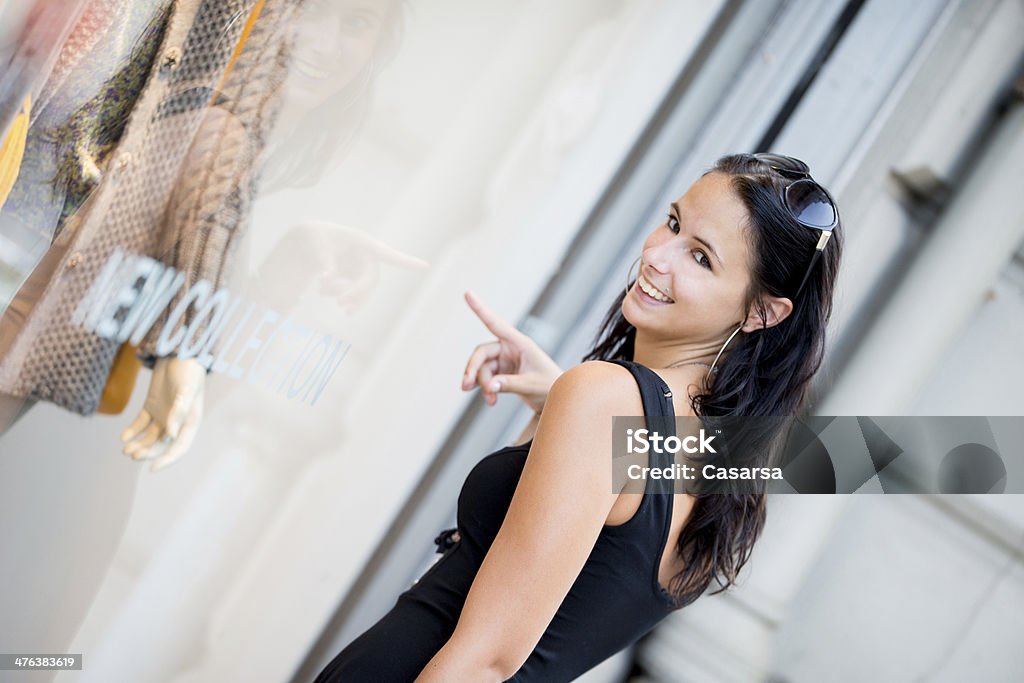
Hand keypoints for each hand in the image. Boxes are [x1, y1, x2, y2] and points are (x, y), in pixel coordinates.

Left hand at [120, 357, 205, 471]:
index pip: (179, 447)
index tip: (152, 468)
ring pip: (150, 437)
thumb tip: (171, 434)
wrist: (178, 351)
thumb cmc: (188, 370)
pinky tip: (123, 436)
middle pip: (162, 444)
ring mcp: (164, 414)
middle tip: (132, 454)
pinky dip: (132, 431)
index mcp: (190, 421)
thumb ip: (179, 412)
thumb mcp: (186, 390)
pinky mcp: (152, 405)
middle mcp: (177, 421)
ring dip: (138, 445)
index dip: (167, 459)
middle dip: (147, 452)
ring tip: (125, 449)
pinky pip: (141, 424)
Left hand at [295, 221, 428, 312]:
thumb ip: (325, 263)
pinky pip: (354, 294)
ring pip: (363, 291)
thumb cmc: (317, 238)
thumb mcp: (318, 247)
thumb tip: (328, 279)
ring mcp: (363, 269)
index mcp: (364, 243)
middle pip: (370, 280)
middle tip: (339, 303)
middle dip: (356, 293)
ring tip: (320, 292)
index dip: (406, 262)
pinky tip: (321, 292)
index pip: (387, 254)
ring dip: (346, 296)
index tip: (425, 266)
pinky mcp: (356, 279)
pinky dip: (341, 297)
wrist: (312, 242)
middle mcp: (368, 257)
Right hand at [461, 290, 561, 412]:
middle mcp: (510, 348)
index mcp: (520, 343)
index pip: (496, 324)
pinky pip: (486, 378)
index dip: (480, 309)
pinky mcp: (501, 372)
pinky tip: (491, 401)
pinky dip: (486, 389)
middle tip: (465, 386)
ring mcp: (504, 360)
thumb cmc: (550, 386)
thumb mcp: (531, 385)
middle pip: (482, 353)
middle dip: (473, 370)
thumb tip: (489, 387)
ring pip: (482, 369)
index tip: (467, 293)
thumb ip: (510, 385)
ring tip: (490, 401)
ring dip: (482, 384)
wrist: (557, 398)